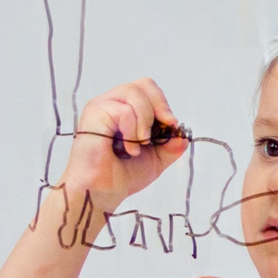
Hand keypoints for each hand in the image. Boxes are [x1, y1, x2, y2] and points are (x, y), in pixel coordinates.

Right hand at [59, 79, 186, 211]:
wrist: (102, 192)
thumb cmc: (122, 175)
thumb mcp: (157, 158)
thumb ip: (171, 145)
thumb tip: (183, 136)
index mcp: (124, 109)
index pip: (147, 89)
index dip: (163, 104)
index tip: (172, 125)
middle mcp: (111, 103)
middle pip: (143, 85)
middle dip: (160, 106)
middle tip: (165, 126)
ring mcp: (100, 107)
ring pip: (134, 93)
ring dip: (146, 121)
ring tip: (141, 144)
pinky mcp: (94, 114)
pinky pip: (124, 111)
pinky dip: (133, 131)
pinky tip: (129, 149)